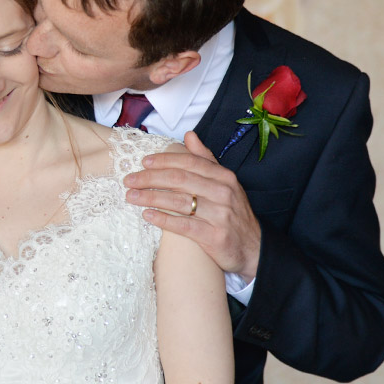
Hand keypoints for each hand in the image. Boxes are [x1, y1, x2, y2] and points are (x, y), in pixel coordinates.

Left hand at [123, 131, 260, 280]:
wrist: (254, 249)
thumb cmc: (233, 214)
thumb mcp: (224, 183)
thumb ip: (205, 159)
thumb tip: (189, 135)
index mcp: (224, 177)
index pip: (189, 162)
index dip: (164, 160)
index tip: (143, 162)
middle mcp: (223, 192)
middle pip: (179, 179)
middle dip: (150, 178)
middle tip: (129, 180)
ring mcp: (220, 214)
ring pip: (178, 201)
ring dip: (150, 197)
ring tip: (131, 196)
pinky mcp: (215, 236)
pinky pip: (184, 225)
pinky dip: (163, 219)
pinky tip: (147, 215)